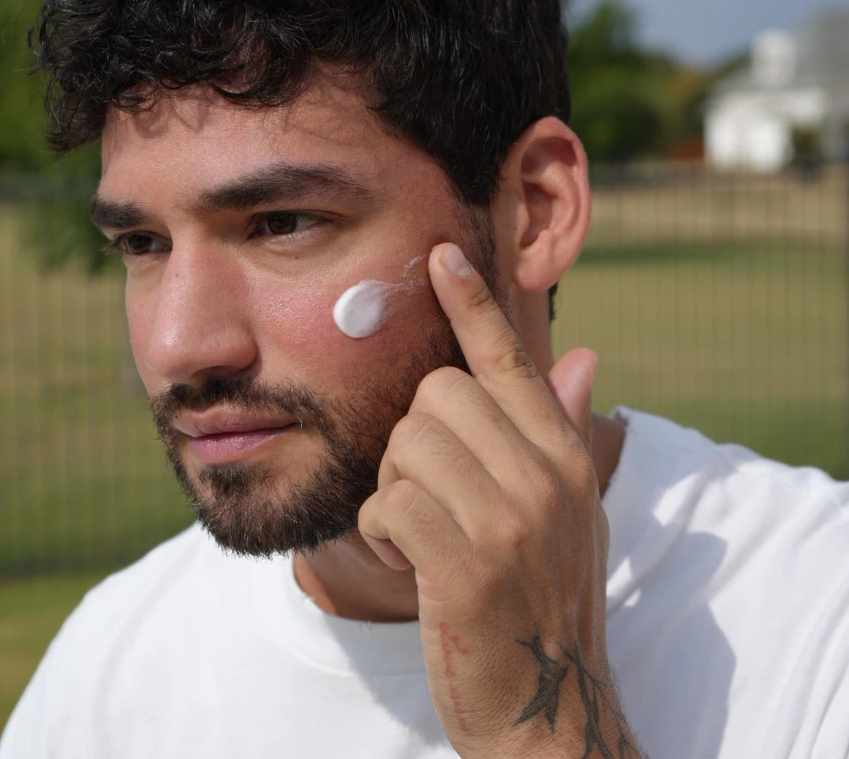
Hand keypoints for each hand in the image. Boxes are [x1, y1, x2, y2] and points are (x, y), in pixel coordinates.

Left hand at [357, 243, 641, 757]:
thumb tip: (581, 355)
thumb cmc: (540, 598)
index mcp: (563, 456)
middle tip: (428, 496)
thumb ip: (563, 429)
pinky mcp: (466, 565)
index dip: (473, 303)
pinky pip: (391, 502)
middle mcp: (544, 477)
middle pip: (437, 394)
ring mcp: (510, 520)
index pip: (510, 360)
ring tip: (420, 537)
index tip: (442, 254)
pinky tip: (407, 564)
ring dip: (395, 491)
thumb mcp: (566, 511)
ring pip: (407, 444)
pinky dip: (383, 532)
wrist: (547, 711)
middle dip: (413, 441)